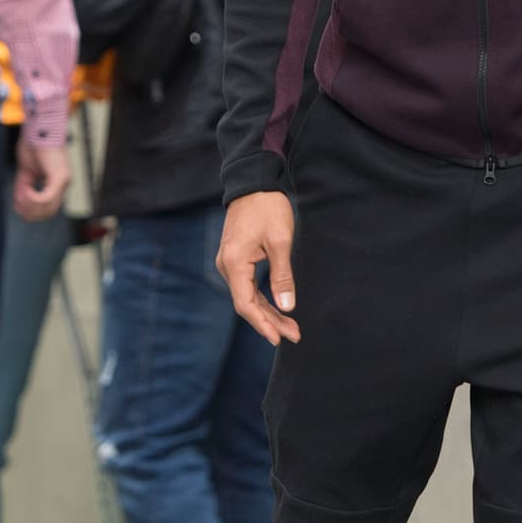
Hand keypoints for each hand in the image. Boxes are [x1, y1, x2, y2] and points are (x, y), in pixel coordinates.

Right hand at [14, 140, 70, 220]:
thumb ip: (23, 187)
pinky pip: (46, 198)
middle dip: (29, 212)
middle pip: (48, 213)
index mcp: (57, 183)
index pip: (47, 209)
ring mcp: (63, 182)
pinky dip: (33, 199)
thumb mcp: (25, 171)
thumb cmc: (33, 144)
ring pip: (48, 209)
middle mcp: (63, 184)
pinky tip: (26, 190)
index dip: (31, 212)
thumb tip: (18, 203)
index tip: (17, 206)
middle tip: (17, 204)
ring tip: (21, 194)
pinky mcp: (59, 177)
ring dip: (30, 206)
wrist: (39, 126)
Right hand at [216, 191, 299, 345]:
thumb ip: (283, 276)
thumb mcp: (281, 241)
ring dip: (268, 312)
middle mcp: (227, 266)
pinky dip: (262, 299)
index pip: (246, 304)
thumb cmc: (267, 208)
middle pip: (246, 304)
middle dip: (270, 322)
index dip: (263, 324)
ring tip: (290, 327)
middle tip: (294, 335)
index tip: (279, 339)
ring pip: (247, 297)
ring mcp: (229, 263)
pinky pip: (247, 286)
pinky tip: (277, 309)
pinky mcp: (235, 259)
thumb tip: (288, 307)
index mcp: (235, 263)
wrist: (252, 183)